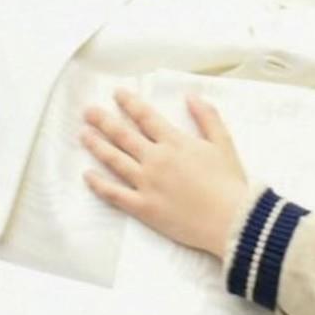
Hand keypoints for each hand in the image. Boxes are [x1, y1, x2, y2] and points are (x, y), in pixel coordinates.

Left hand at [82, 91, 247, 258]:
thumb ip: (207, 117)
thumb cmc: (229, 183)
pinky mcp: (143, 207)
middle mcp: (156, 159)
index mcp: (175, 142)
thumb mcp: (223, 143)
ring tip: (83, 134)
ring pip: (114, 160)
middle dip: (104, 120)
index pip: (146, 117)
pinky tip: (87, 175)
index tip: (117, 94)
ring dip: (97, 146)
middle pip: (123, 135)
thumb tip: (191, 96)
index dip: (129, 103)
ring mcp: (146, 184)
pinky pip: (114, 194)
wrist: (231, 220)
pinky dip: (99, 184)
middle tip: (88, 111)